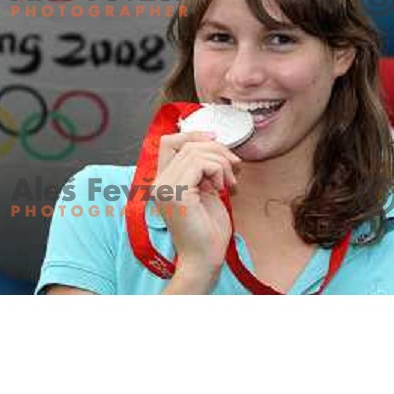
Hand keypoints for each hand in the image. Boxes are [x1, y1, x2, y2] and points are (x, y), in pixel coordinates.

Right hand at [153, 131, 241, 288]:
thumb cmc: (208, 231)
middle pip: (187, 144)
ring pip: (196, 151)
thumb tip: (214, 146)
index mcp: (163, 181)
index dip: (192, 134)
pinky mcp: (177, 193)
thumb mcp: (205, 191)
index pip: (169, 142)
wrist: (205, 259)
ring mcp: (165, 187)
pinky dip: (218, 170)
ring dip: (221, 162)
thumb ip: (202, 170)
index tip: (215, 138)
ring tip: (231, 182)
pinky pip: (200, 163)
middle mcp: (159, 182)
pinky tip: (222, 188)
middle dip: (217, 149)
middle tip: (234, 166)